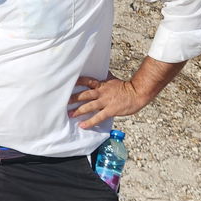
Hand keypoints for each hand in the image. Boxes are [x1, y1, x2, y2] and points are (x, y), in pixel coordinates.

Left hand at [67, 57, 185, 127]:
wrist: (137, 92)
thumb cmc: (126, 87)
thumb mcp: (113, 80)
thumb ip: (104, 79)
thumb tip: (99, 75)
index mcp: (101, 84)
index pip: (86, 81)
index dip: (76, 82)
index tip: (66, 83)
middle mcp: (101, 92)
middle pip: (84, 94)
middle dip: (72, 98)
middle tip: (62, 102)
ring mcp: (105, 101)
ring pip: (88, 105)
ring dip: (78, 110)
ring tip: (69, 114)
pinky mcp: (110, 110)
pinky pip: (98, 117)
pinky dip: (89, 122)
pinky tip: (82, 125)